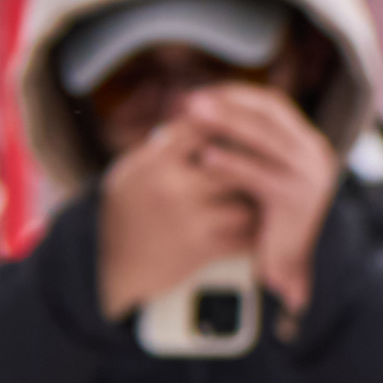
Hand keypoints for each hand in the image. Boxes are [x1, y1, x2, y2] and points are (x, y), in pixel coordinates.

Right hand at [94, 118, 259, 320]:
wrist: (110, 266)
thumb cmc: (125, 211)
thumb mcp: (133, 170)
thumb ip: (166, 147)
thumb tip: (201, 116)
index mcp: (154, 163)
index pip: (202, 127)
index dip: (227, 124)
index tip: (243, 126)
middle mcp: (172, 188)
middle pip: (232, 162)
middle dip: (252, 160)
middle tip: (271, 159)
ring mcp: (189, 220)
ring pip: (246, 201)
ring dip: (260, 198)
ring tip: (272, 192)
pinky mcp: (202, 250)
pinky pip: (245, 236)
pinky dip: (259, 229)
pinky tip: (268, 222)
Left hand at [174, 84, 341, 316]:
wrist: (290, 265)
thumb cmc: (265, 217)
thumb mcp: (258, 172)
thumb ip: (241, 144)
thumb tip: (195, 108)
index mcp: (306, 143)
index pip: (272, 104)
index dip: (235, 95)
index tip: (200, 93)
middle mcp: (314, 154)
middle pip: (268, 116)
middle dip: (227, 104)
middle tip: (191, 101)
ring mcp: (309, 177)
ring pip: (266, 139)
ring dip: (227, 123)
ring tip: (194, 117)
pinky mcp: (297, 202)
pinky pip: (260, 175)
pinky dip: (232, 162)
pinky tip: (206, 158)